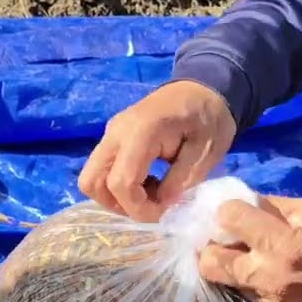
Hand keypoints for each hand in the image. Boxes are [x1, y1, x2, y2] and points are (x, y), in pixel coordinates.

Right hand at [78, 80, 235, 222]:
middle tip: (152, 207)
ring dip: (118, 198)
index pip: (120, 183)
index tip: (164, 213)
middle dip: (120, 205)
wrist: (202, 88)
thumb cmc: (208, 117)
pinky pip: (103, 171)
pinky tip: (149, 183)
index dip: (138, 208)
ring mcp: (110, 134)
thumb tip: (162, 206)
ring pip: (92, 179)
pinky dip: (120, 187)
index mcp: (141, 132)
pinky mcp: (112, 139)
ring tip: (152, 195)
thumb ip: (182, 181)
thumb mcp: (206, 152)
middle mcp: (116, 133)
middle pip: (92, 182)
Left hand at [198, 195, 301, 301]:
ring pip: (228, 284)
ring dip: (233, 270)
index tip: (237, 211)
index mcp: (280, 244)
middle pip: (210, 262)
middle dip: (212, 247)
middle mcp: (267, 277)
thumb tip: (247, 203)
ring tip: (252, 260)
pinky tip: (272, 279)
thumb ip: (277, 207)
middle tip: (227, 240)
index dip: (229, 210)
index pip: (228, 219)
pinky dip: (254, 288)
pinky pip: (251, 300)